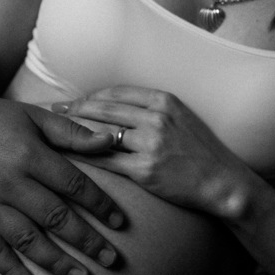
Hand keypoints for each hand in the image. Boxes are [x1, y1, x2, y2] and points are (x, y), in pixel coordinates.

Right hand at [0, 92, 125, 274]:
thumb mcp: (35, 116)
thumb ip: (72, 132)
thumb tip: (111, 142)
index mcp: (28, 154)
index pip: (74, 185)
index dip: (100, 205)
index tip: (120, 223)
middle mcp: (8, 182)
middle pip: (55, 218)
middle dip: (87, 241)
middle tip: (111, 260)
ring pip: (26, 240)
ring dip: (57, 263)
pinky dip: (11, 272)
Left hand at [52, 86, 255, 217]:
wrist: (223, 182)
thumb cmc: (201, 151)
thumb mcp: (181, 117)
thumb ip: (152, 109)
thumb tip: (114, 106)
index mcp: (164, 100)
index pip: (116, 92)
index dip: (90, 96)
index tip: (73, 100)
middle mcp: (157, 118)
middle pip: (103, 109)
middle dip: (74, 110)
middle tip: (52, 112)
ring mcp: (151, 144)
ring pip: (100, 133)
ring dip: (73, 132)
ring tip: (53, 133)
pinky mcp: (145, 170)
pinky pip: (105, 161)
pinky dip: (83, 157)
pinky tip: (68, 156)